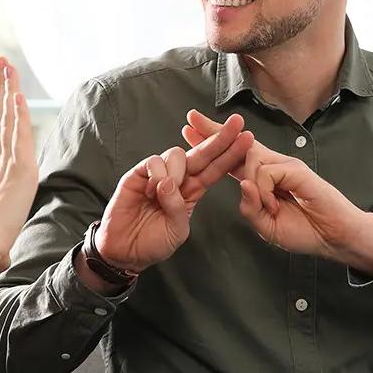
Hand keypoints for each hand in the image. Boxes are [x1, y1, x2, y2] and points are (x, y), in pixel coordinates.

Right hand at [94, 113, 254, 272]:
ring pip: (177, 154)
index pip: (215, 169)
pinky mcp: (138, 174)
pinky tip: (151, 190)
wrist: (124, 249)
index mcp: (192, 191)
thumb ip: (179, 209)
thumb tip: (169, 183)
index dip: (231, 155)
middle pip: (202, 153)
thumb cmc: (153, 242)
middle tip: (237, 123)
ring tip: (164, 191)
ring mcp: (158, 174)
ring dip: (178, 170)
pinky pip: (154, 162)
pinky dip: (157, 174)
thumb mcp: (176, 231)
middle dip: (220, 138)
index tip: (248, 139)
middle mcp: (178, 178)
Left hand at [182, 110, 372, 273]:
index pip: (232, 157)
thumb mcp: (266, 226)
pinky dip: (265, 192)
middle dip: (213, 131)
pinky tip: (276, 205)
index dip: (212, 145)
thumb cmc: (304, 230)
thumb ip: (250, 208)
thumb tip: (242, 185)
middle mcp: (272, 166)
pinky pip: (265, 173)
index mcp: (262, 179)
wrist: (336, 237)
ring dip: (251, 187)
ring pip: (250, 161)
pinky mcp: (297, 169)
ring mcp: (285, 165)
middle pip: (237, 144)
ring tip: (271, 209)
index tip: (188, 132)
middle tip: (191, 118)